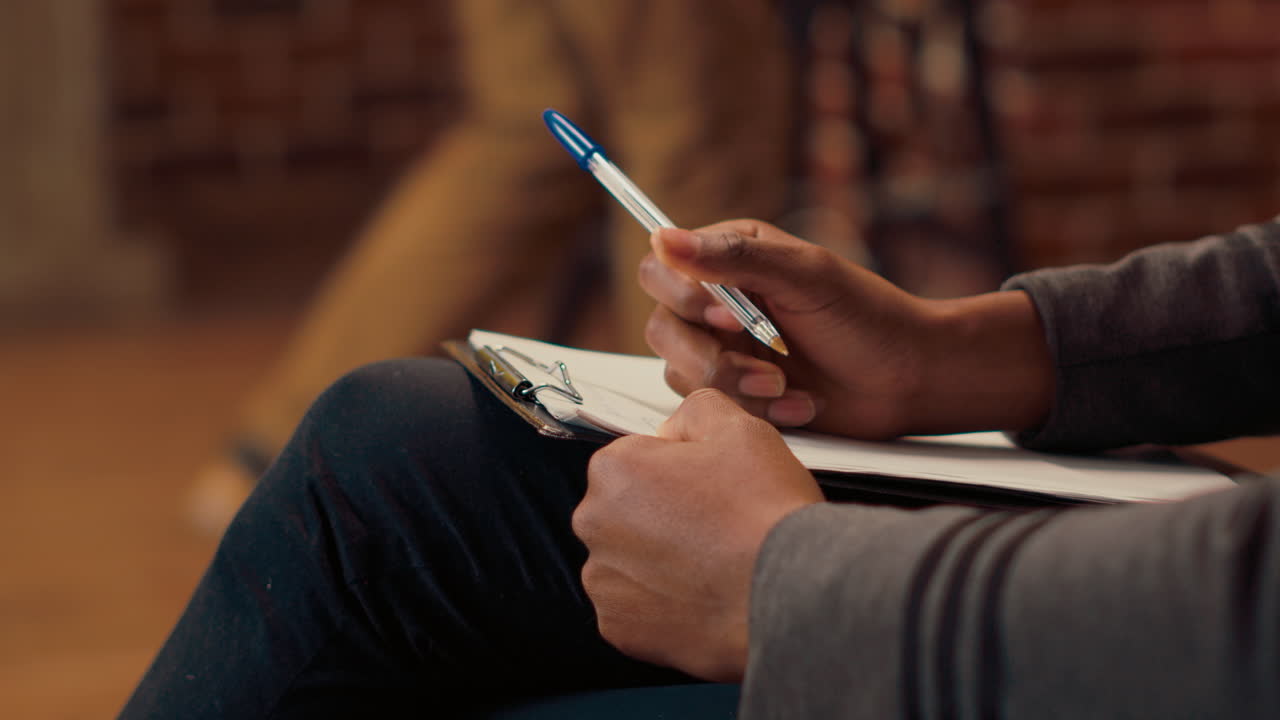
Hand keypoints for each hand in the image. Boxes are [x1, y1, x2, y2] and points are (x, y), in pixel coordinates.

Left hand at [574, 389, 821, 681]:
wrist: (790, 594)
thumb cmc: (765, 513)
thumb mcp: (740, 428)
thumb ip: (695, 410)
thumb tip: (673, 430)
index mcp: (614, 469)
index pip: (638, 459)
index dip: (680, 471)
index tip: (711, 489)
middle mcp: (593, 523)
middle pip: (627, 511)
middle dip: (662, 516)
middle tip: (715, 527)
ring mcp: (603, 580)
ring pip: (630, 561)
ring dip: (660, 562)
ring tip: (711, 564)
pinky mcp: (620, 628)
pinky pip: (637, 609)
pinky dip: (663, 605)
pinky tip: (701, 597)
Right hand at [638, 220, 1053, 438]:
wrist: (909, 381)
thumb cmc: (867, 318)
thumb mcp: (805, 275)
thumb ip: (733, 257)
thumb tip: (663, 237)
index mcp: (729, 258)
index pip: (659, 269)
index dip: (682, 297)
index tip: (730, 314)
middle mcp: (717, 303)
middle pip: (661, 329)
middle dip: (712, 356)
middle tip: (770, 363)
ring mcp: (724, 351)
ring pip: (680, 375)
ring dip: (738, 387)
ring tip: (788, 387)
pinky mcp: (737, 394)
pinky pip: (713, 409)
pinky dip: (758, 411)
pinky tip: (800, 404)